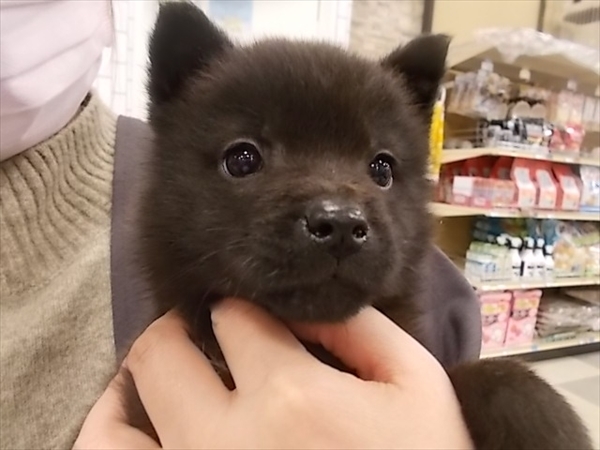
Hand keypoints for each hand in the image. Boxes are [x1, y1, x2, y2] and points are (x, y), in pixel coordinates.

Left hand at [75, 299, 472, 448]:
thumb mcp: (416, 385)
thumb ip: (361, 328)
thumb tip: (301, 307)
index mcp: (289, 395)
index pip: (234, 318)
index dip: (247, 311)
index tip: (259, 323)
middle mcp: (224, 439)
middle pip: (161, 352)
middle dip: (183, 329)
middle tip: (210, 336)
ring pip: (115, 419)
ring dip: (138, 379)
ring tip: (170, 369)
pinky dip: (109, 432)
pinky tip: (130, 417)